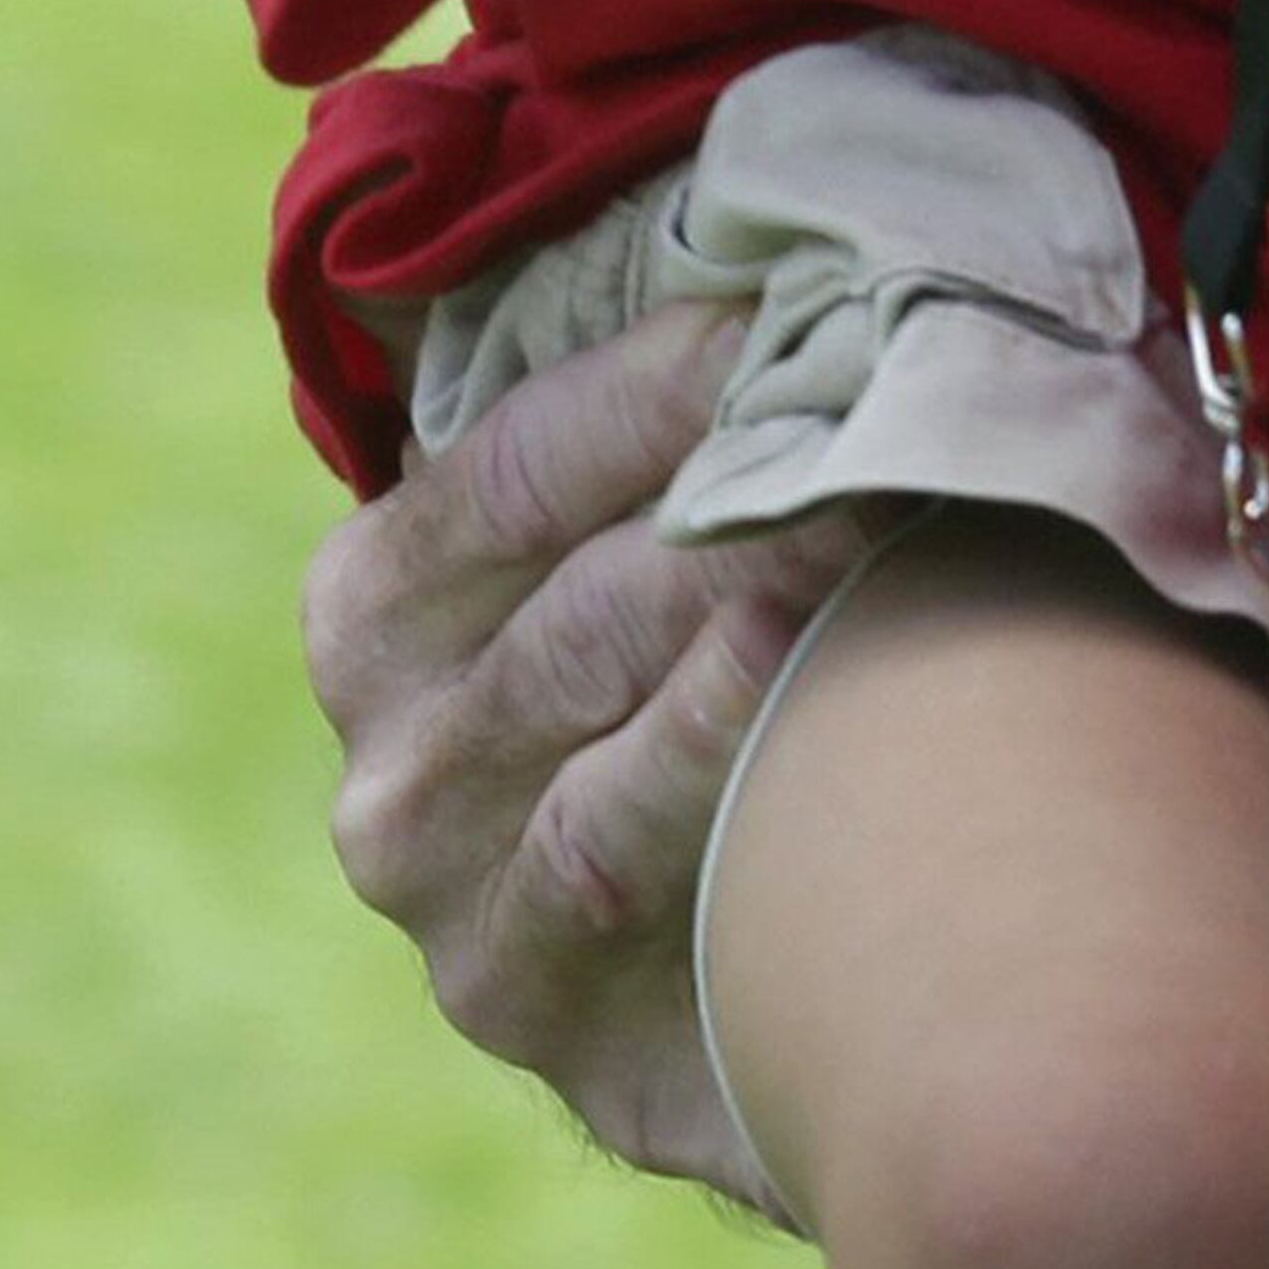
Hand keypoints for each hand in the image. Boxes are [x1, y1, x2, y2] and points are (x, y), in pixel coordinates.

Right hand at [302, 298, 875, 1195]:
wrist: (709, 997)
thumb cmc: (681, 722)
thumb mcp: (617, 573)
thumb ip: (645, 447)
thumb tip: (773, 271)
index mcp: (375, 598)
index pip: (528, 449)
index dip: (673, 371)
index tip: (811, 303)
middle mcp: (385, 739)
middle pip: (584, 565)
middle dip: (747, 473)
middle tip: (892, 393)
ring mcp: (438, 875)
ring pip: (589, 676)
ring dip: (750, 575)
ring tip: (882, 496)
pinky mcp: (514, 988)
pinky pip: (600, 834)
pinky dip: (700, 734)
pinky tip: (788, 657)